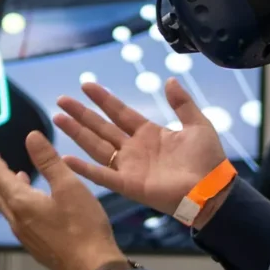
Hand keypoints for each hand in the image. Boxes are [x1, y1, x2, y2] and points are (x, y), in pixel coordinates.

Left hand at [0, 132, 125, 269]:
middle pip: (0, 194)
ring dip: (9, 191)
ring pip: (9, 209)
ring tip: (19, 177)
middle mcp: (17, 221)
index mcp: (21, 203)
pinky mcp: (37, 247)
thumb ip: (48, 160)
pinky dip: (20, 205)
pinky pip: (19, 221)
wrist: (92, 269)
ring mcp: (26, 237)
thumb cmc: (82, 226)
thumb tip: (31, 137)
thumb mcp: (68, 186)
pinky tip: (35, 205)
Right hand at [54, 78, 226, 217]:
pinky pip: (101, 175)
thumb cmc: (207, 159)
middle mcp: (133, 148)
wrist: (211, 189)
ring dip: (77, 133)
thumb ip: (182, 103)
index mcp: (149, 133)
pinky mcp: (127, 184)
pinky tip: (66, 159)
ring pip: (96, 146)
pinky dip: (83, 169)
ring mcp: (128, 167)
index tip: (86, 85)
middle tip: (61, 100)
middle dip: (81, 114)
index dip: (103, 99)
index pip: (119, 112)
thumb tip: (170, 80)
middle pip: (101, 127)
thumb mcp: (197, 124)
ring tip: (58, 119)